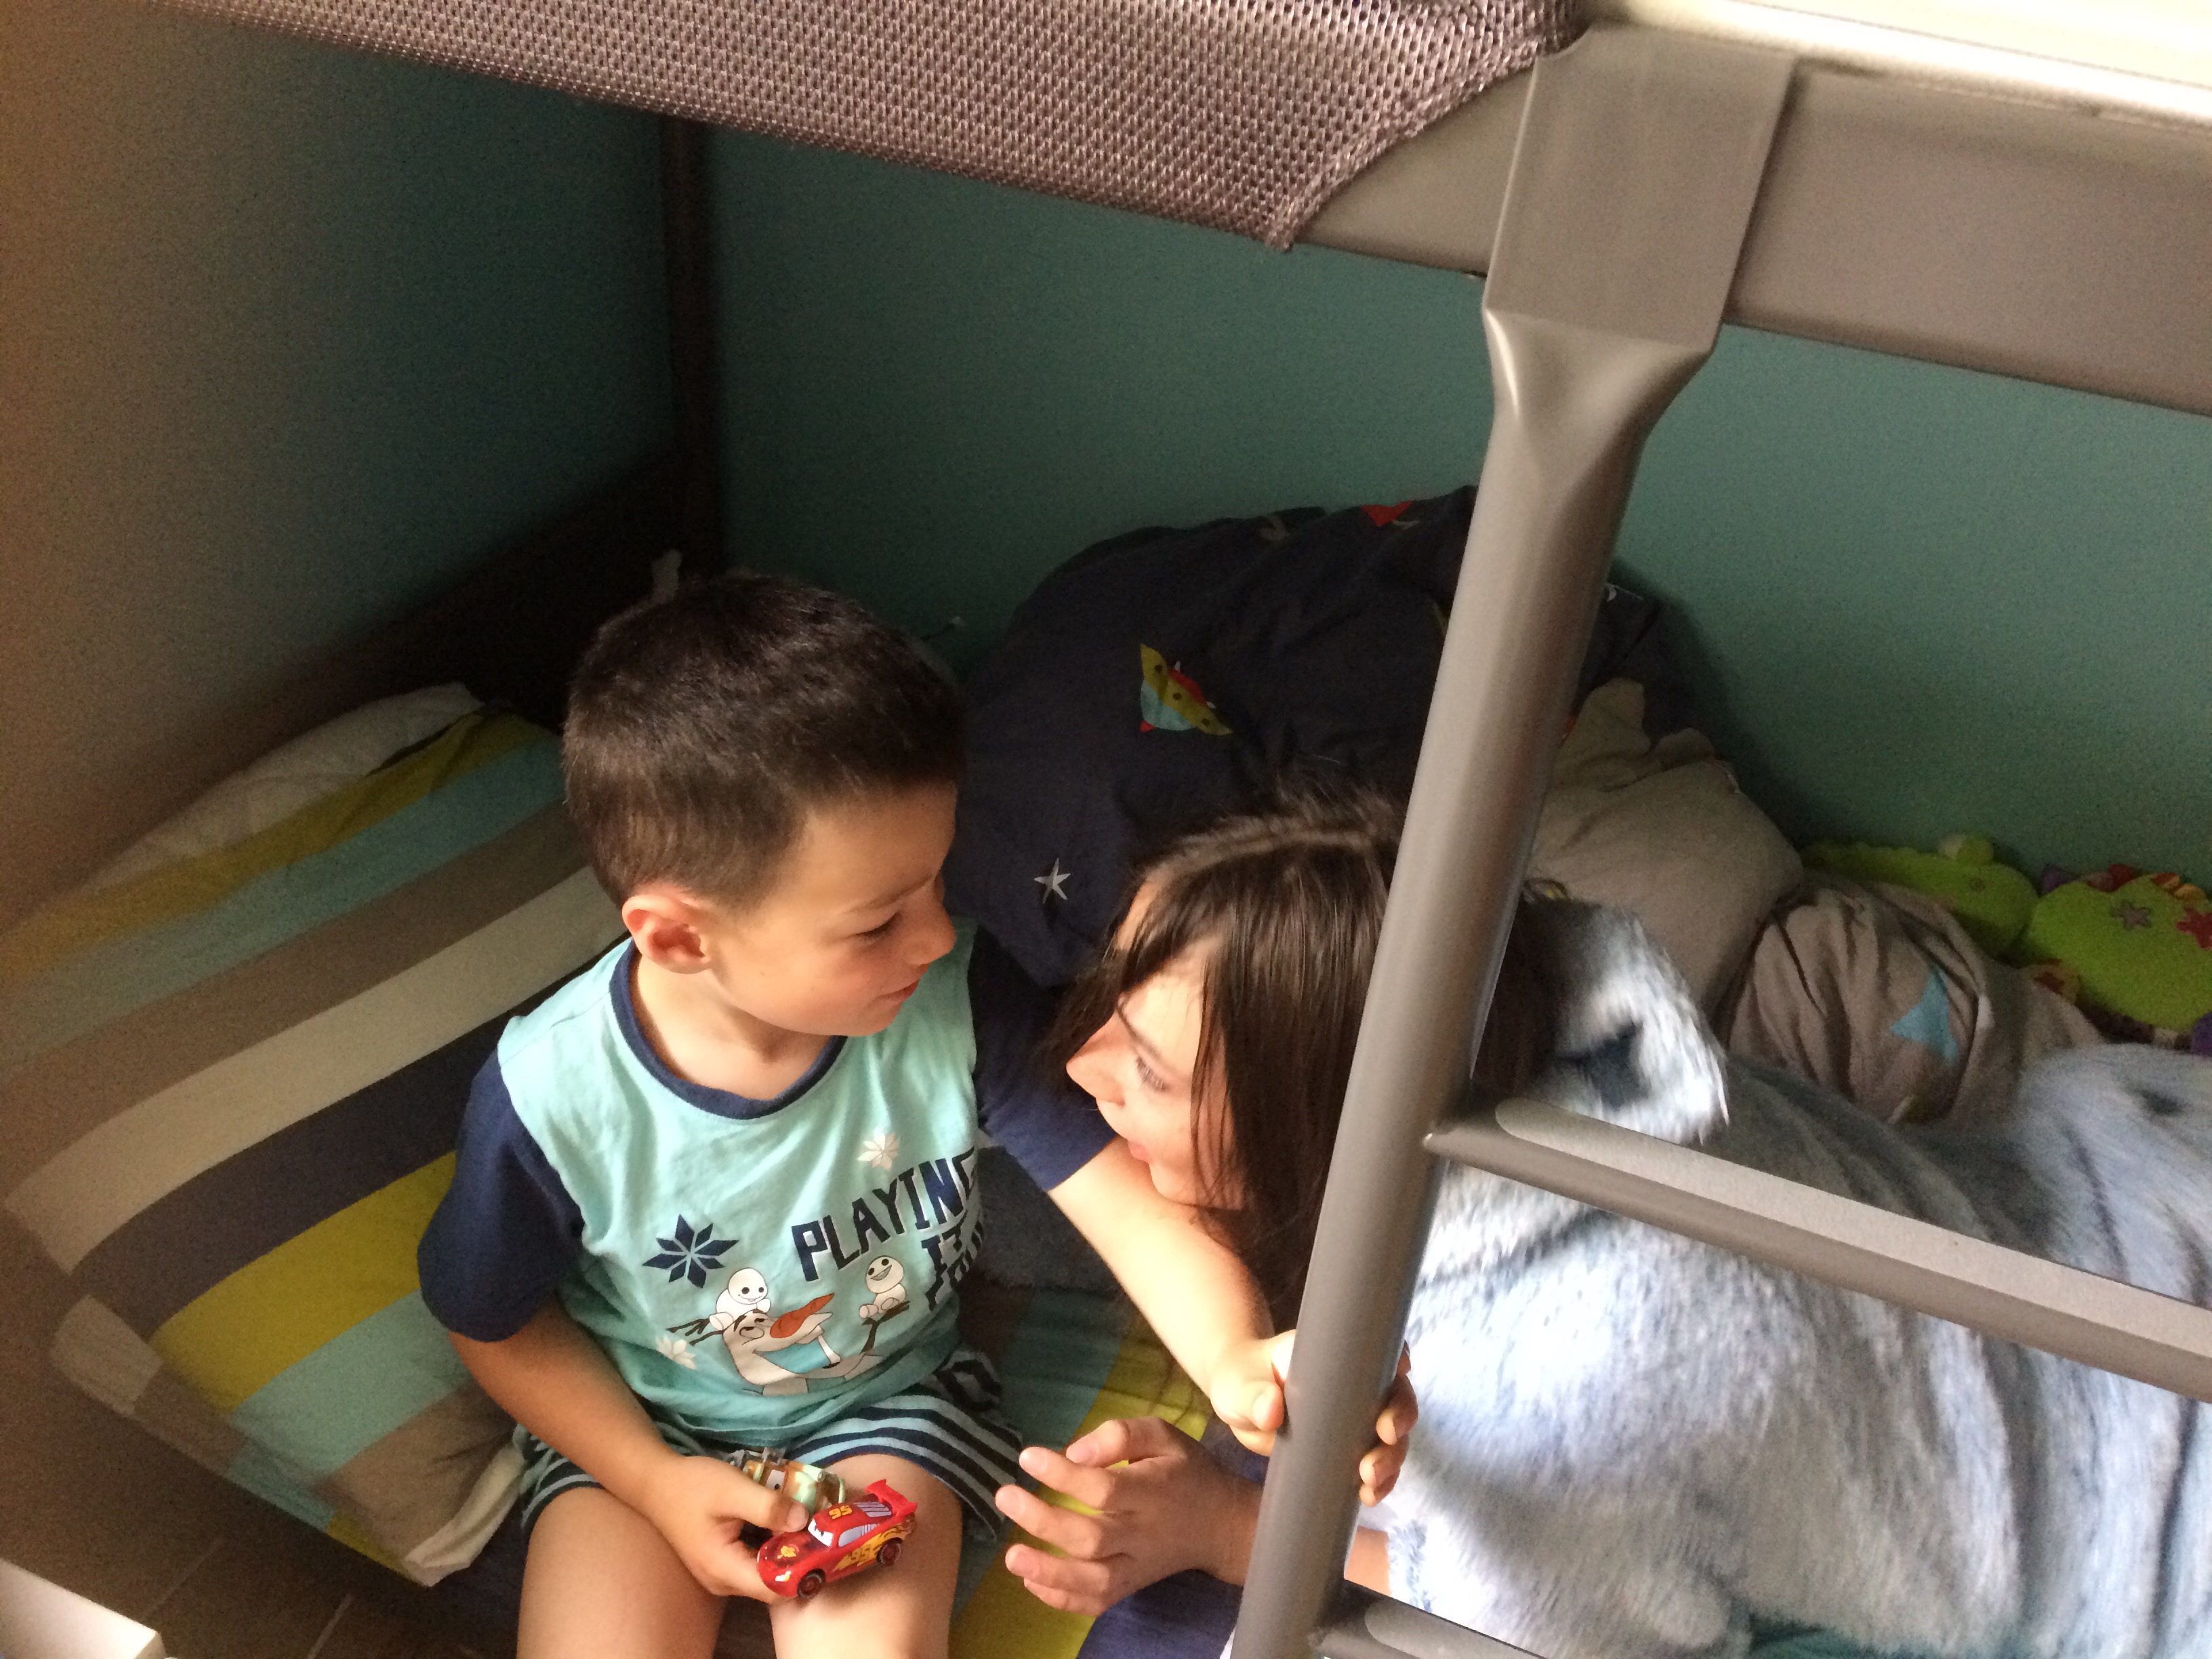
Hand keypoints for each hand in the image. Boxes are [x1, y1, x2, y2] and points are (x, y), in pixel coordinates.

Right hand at [634, 1450, 812, 1600]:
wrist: (656, 1483)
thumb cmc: (692, 1486)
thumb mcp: (733, 1489)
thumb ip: (768, 1507)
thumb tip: (804, 1521)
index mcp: (724, 1569)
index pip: (774, 1589)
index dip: (803, 1569)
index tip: (823, 1542)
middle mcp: (724, 1581)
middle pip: (773, 1582)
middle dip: (799, 1557)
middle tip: (820, 1525)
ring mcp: (722, 1574)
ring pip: (766, 1572)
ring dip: (787, 1549)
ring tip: (806, 1518)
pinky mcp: (723, 1561)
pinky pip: (756, 1561)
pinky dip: (773, 1544)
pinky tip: (783, 1519)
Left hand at [995, 1416, 1260, 1613]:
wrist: (1221, 1524)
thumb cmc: (1185, 1471)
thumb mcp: (1163, 1436)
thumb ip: (1121, 1435)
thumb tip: (1074, 1452)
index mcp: (1152, 1491)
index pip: (1104, 1490)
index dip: (1064, 1475)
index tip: (1028, 1456)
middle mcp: (1143, 1534)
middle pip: (1091, 1538)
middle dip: (1043, 1521)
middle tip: (1005, 1496)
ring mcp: (1137, 1566)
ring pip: (1094, 1581)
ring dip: (1049, 1573)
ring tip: (1011, 1557)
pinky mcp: (1132, 1586)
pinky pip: (1098, 1602)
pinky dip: (1063, 1599)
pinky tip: (1032, 1582)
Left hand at [1207, 1332, 1415, 1496]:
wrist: (1239, 1406)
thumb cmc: (1241, 1379)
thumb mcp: (1240, 1382)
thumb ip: (1252, 1393)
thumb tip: (1271, 1410)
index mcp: (1338, 1355)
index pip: (1381, 1349)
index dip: (1399, 1360)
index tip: (1402, 1372)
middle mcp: (1358, 1385)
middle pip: (1396, 1397)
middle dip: (1399, 1420)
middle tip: (1384, 1438)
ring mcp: (1357, 1419)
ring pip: (1392, 1438)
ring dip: (1391, 1459)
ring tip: (1369, 1481)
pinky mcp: (1350, 1450)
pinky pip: (1376, 1466)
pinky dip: (1379, 1482)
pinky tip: (1368, 1496)